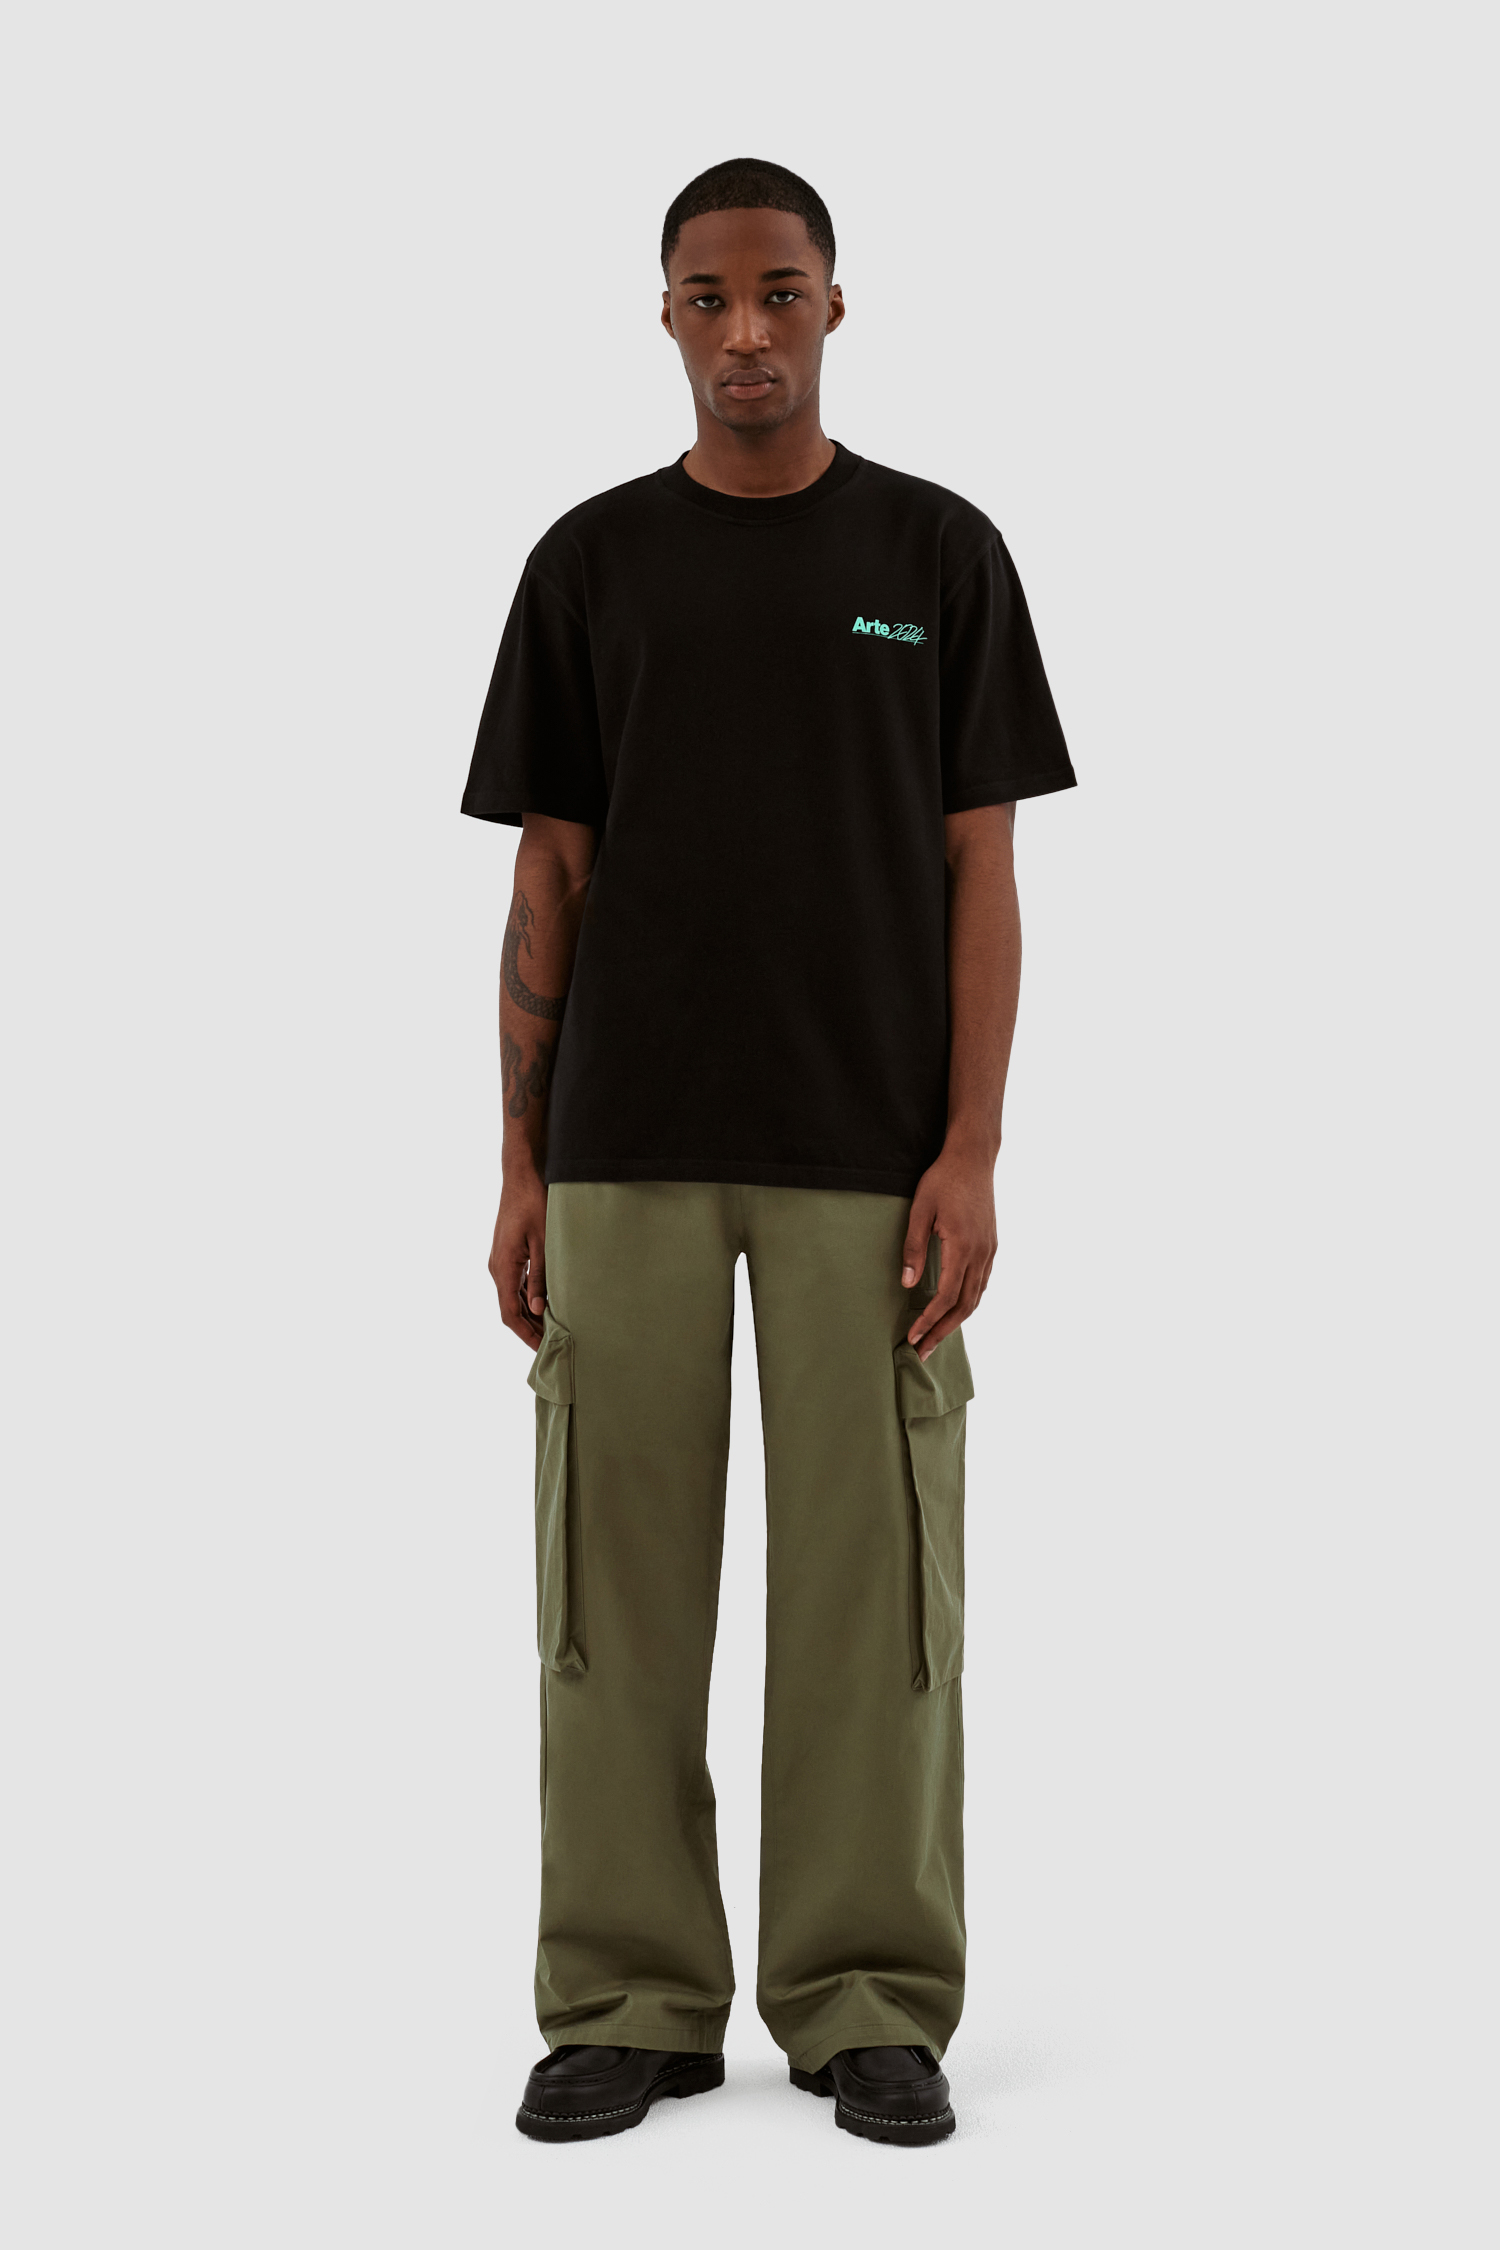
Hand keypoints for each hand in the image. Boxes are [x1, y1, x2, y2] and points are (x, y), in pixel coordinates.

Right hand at [489, 1163, 547, 1348]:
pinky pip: (516, 1284)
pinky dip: (529, 1298)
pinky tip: (547, 1304)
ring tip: (554, 1328)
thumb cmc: (534, 1203)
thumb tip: (538, 1310)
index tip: (542, 1349)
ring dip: (531, 1314)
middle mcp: (497, 1267)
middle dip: (530, 1328)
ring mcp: (501, 1261)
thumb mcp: (544, 1242)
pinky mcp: (508, 1254)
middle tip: (555, 1343)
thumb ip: (541, 1278)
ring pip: (513, 1297)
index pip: (509, 1313)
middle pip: (510, 1309)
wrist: (521, 1175)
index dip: (526, 1334)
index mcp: (503, 1267)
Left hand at [900, 1141, 998, 1359]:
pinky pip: (982, 1283)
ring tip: (937, 1337)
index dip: (929, 1321)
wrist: (973, 1158)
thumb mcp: (920, 1210)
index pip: (946, 1297)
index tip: (913, 1337)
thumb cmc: (943, 1180)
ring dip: (957, 1321)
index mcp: (962, 1247)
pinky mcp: (992, 1245)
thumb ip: (913, 1248)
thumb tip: (907, 1284)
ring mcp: (990, 1250)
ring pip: (977, 1297)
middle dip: (943, 1332)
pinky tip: (955, 1309)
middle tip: (923, 1352)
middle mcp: (981, 1253)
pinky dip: (969, 1302)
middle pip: (965, 1306)